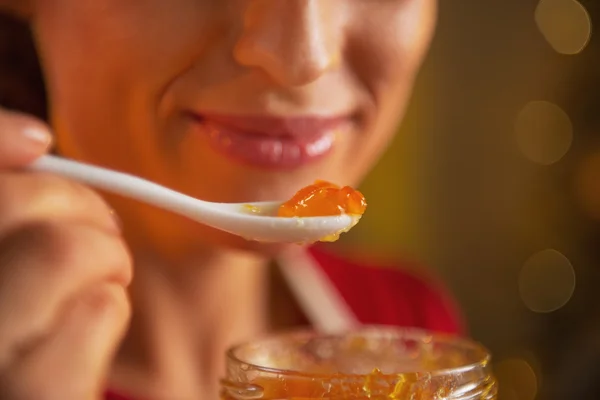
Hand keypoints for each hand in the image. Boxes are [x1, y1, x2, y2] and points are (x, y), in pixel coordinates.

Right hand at [0, 107, 131, 399]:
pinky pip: (97, 310)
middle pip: (15, 203)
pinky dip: (114, 304)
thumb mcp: (18, 274)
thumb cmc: (33, 335)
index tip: (40, 140)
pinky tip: (101, 324)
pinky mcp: (37, 394)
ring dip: (105, 255)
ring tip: (107, 281)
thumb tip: (34, 138)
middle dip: (78, 203)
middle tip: (101, 231)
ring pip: (61, 250)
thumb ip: (19, 216)